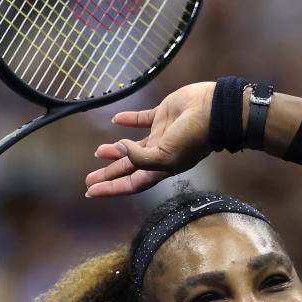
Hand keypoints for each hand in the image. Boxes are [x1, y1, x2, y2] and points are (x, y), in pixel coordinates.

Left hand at [84, 81, 214, 196]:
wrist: (213, 110)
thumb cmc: (194, 137)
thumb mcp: (166, 156)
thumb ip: (139, 156)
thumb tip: (119, 147)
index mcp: (161, 169)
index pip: (131, 183)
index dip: (110, 188)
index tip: (91, 191)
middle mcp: (160, 155)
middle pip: (128, 168)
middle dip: (108, 174)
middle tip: (89, 179)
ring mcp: (161, 136)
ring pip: (132, 146)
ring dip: (115, 150)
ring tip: (98, 152)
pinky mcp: (163, 116)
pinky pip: (141, 119)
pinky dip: (128, 120)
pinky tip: (116, 120)